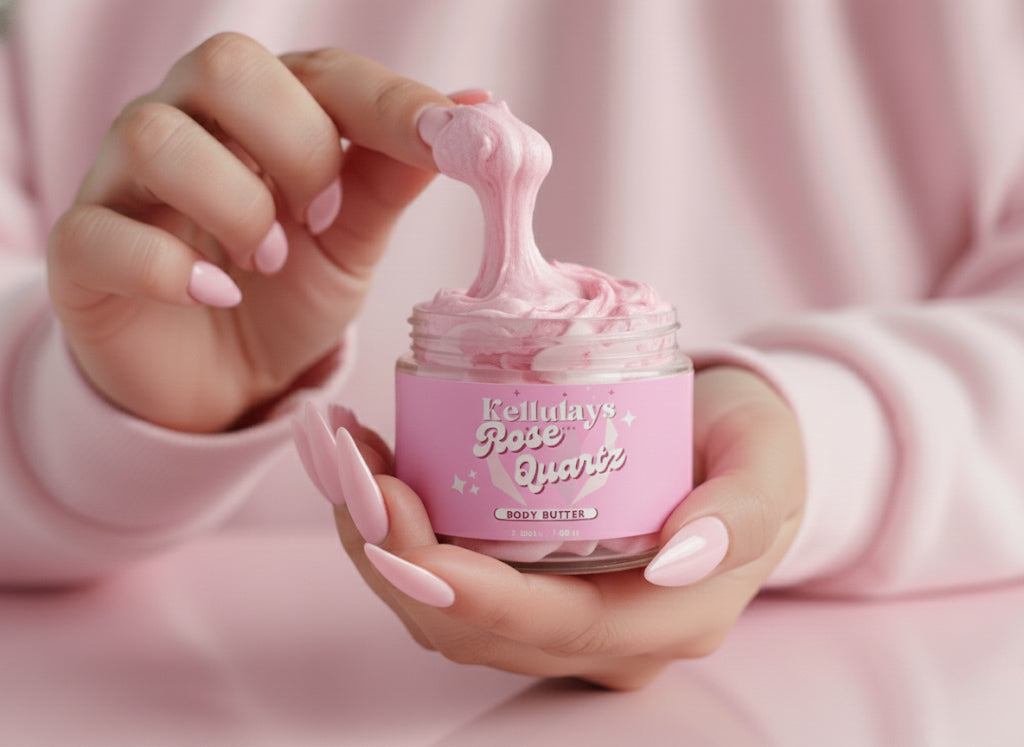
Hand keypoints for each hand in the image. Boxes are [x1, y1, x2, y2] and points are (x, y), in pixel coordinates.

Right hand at [47, 33, 485, 431]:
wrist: (221, 379)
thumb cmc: (286, 291)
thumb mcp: (353, 237)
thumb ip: (396, 175)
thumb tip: (479, 110)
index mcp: (264, 112)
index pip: (324, 73)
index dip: (391, 103)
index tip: (451, 141)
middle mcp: (188, 124)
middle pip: (227, 67)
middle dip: (297, 147)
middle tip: (323, 218)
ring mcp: (125, 182)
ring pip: (158, 137)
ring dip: (238, 206)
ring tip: (268, 261)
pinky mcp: (84, 250)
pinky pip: (103, 234)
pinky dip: (169, 268)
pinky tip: (213, 292)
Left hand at [298, 366, 804, 689]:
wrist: (738, 446)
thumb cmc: (753, 447)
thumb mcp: (768, 463)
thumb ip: (743, 513)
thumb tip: (679, 558)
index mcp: (662, 618)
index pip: (551, 627)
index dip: (467, 594)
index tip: (399, 533)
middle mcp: (602, 636)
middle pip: (477, 630)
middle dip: (399, 561)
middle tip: (354, 474)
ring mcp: (559, 616)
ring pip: (447, 614)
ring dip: (382, 545)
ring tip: (348, 461)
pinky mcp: (529, 584)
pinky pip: (448, 579)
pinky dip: (398, 532)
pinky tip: (372, 469)